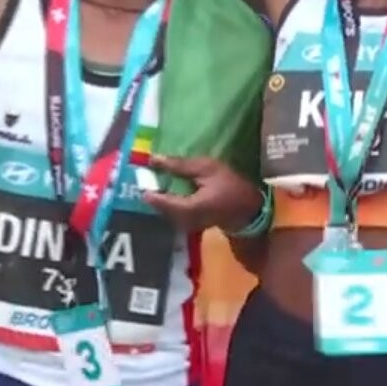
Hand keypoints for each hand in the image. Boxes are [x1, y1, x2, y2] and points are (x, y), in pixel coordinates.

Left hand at [141, 156, 263, 233]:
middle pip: (157, 206)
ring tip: (155, 179)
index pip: (157, 200)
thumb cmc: (232, 186)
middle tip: (144, 174)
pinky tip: (170, 189)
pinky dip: (168, 201)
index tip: (137, 173)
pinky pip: (172, 213)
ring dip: (159, 196)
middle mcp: (183, 221)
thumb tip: (153, 160)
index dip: (145, 186)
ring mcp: (185, 225)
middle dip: (151, 190)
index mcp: (187, 208)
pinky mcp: (189, 225)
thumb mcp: (207, 169)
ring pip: (164, 211)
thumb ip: (179, 165)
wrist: (249, 210)